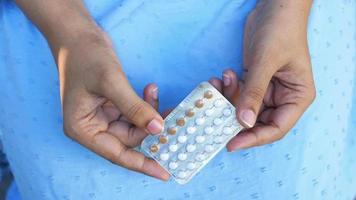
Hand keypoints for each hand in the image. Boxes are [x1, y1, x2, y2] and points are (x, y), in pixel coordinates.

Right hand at [53, 28, 168, 179]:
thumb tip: (158, 129)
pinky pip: (135, 112)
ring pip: (136, 125)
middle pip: (130, 139)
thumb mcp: (111, 82)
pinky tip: (151, 89)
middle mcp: (93, 126)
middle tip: (175, 119)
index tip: (165, 173)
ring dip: (151, 113)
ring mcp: (103, 116)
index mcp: (83, 129)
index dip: (142, 164)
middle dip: (152, 129)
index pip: (117, 154)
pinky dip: (145, 104)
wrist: (78, 34)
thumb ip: (135, 108)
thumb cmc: (86, 57)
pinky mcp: (113, 105)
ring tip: (161, 97)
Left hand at [213, 0, 315, 150]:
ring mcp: (268, 90)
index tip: (231, 143)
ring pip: (244, 108)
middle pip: (258, 122)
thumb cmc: (280, 30)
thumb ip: (254, 92)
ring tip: (219, 83)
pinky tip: (223, 76)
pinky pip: (239, 94)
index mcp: (297, 98)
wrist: (274, 8)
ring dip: (229, 100)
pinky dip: (228, 89)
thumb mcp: (266, 61)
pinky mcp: (254, 82)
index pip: (276, 128)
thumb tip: (243, 123)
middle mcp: (283, 98)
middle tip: (214, 117)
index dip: (254, 138)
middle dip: (235, 118)